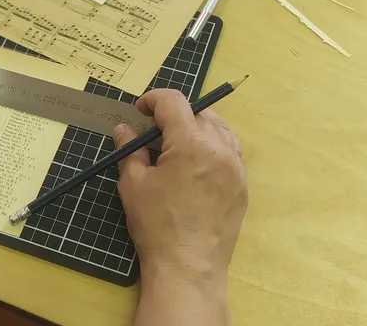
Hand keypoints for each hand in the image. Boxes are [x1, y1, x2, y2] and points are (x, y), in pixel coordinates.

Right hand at [113, 89, 245, 324]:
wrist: (188, 267)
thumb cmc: (156, 226)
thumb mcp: (133, 185)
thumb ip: (130, 150)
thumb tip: (125, 130)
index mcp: (191, 144)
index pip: (174, 102)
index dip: (153, 100)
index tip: (140, 110)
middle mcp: (219, 149)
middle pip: (198, 112)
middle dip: (174, 115)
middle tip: (153, 132)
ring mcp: (235, 167)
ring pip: (219, 128)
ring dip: (197, 127)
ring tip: (176, 144)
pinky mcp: (241, 185)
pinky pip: (230, 151)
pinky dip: (212, 146)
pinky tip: (196, 163)